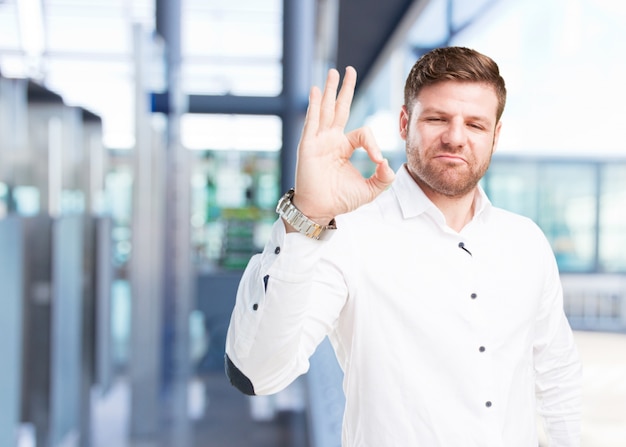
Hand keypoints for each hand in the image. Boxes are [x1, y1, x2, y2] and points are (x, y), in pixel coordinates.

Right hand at [291, 67, 395, 224]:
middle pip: (339, 108)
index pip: (362, 133)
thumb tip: (388, 163)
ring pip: (326, 110)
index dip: (374, 145)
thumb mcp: (369, 190)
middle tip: (349, 70)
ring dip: (329, 91)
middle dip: (345, 89)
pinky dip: (315, 106)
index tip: (378, 162)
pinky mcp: (308, 145)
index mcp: (343, 147)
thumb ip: (383, 178)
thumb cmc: (340, 200)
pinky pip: (313, 122)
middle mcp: (330, 140)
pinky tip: (317, 90)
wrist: (321, 210)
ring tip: (333, 72)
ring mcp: (318, 141)